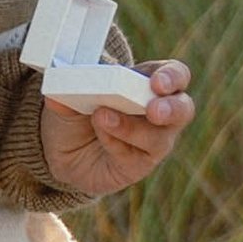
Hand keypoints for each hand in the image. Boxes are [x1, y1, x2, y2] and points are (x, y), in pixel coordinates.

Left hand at [38, 59, 194, 202]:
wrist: (63, 150)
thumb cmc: (76, 112)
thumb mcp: (68, 95)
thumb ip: (67, 90)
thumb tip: (59, 91)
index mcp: (148, 83)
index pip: (175, 76)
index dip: (172, 77)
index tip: (157, 82)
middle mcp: (159, 113)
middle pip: (183, 109)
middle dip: (171, 109)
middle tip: (153, 110)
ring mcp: (152, 142)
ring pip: (159, 138)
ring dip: (132, 128)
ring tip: (103, 116)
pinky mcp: (138, 165)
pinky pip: (133, 157)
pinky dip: (115, 142)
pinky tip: (100, 133)